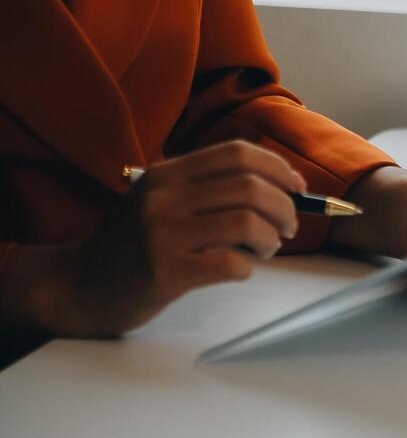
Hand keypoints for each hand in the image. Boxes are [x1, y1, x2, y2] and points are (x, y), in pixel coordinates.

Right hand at [0, 140, 301, 336]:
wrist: (79, 284)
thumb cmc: (134, 245)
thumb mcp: (162, 200)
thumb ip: (210, 189)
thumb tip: (284, 188)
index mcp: (167, 173)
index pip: (238, 154)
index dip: (278, 169)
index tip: (297, 188)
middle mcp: (163, 196)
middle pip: (250, 187)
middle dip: (284, 207)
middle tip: (287, 228)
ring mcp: (161, 233)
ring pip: (247, 223)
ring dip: (270, 239)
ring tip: (265, 250)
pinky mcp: (164, 272)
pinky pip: (231, 264)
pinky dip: (247, 268)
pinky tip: (237, 270)